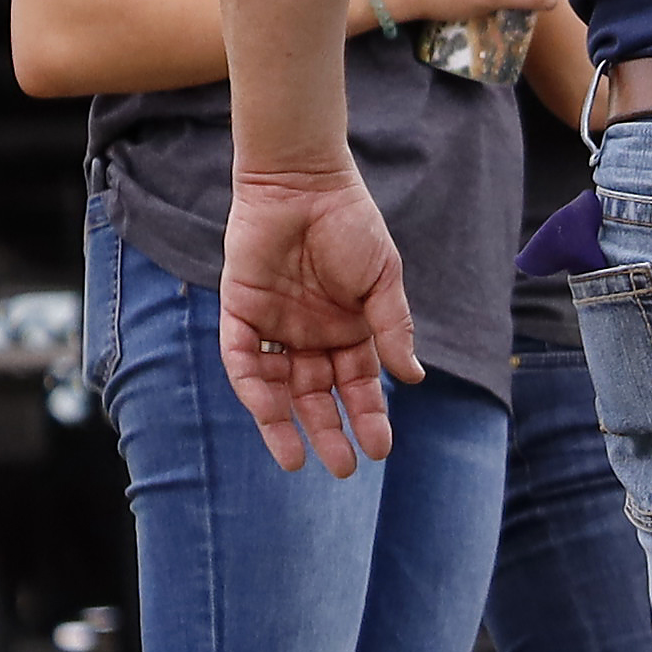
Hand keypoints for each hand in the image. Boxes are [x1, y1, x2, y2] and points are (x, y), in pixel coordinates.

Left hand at [218, 164, 417, 474]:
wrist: (302, 183)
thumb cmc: (351, 224)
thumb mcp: (383, 279)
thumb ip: (392, 328)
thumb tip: (413, 378)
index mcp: (350, 329)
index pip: (359, 384)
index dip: (369, 416)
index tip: (381, 450)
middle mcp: (311, 335)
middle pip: (318, 394)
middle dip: (330, 431)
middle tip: (343, 469)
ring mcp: (274, 325)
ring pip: (279, 386)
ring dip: (286, 422)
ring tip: (299, 458)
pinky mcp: (238, 310)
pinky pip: (242, 357)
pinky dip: (254, 385)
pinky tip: (268, 410)